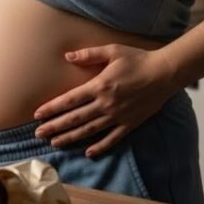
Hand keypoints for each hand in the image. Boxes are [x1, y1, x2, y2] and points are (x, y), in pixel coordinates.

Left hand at [33, 44, 177, 158]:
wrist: (165, 73)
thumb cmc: (138, 59)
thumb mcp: (112, 51)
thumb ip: (89, 54)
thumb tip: (67, 56)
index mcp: (99, 86)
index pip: (69, 100)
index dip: (52, 108)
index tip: (37, 115)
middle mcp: (106, 104)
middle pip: (75, 118)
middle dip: (55, 127)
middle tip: (38, 134)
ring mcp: (118, 116)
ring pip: (89, 130)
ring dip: (70, 138)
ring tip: (55, 143)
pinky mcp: (130, 124)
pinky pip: (112, 139)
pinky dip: (100, 147)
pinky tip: (88, 152)